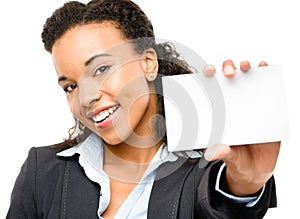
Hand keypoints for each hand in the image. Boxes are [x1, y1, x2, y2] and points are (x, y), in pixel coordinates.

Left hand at [202, 60, 279, 195]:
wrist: (257, 168)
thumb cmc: (238, 160)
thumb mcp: (230, 157)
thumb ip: (223, 153)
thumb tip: (214, 151)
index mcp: (218, 113)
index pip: (209, 91)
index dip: (206, 79)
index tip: (206, 74)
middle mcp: (231, 104)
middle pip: (226, 78)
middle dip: (226, 68)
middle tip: (228, 73)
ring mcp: (248, 102)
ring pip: (245, 77)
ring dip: (245, 66)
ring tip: (246, 67)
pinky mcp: (265, 105)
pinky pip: (265, 85)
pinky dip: (264, 73)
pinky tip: (264, 68)